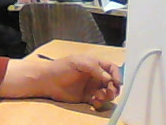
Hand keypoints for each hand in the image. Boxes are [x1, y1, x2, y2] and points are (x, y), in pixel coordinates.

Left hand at [0, 54, 120, 108]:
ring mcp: (92, 86)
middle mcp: (95, 75)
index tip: (117, 83)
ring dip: (107, 97)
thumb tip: (109, 78)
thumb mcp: (78, 63)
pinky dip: (100, 103)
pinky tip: (94, 102)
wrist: (47, 81)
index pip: (112, 68)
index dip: (117, 75)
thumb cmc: (61, 68)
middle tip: (108, 92)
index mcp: (94, 64)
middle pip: (113, 83)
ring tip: (98, 97)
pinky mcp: (87, 97)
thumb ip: (95, 68)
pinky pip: (99, 102)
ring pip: (108, 93)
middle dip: (114, 88)